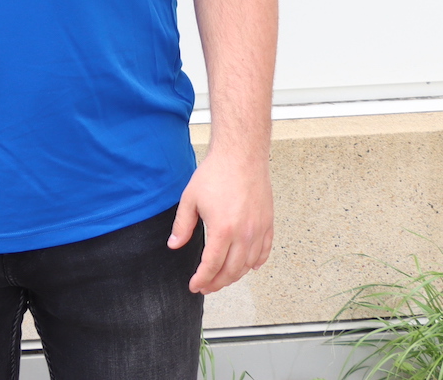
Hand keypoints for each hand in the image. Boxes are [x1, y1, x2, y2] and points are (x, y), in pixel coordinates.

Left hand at [169, 149, 272, 293]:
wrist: (241, 155)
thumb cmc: (216, 173)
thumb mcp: (190, 199)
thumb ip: (182, 226)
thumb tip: (175, 245)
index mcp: (222, 229)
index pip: (212, 266)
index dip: (202, 279)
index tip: (195, 286)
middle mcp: (243, 234)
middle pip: (231, 271)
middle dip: (217, 283)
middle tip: (206, 287)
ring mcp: (258, 230)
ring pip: (248, 265)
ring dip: (234, 276)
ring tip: (222, 279)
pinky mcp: (268, 223)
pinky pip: (264, 251)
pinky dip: (256, 263)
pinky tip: (248, 267)